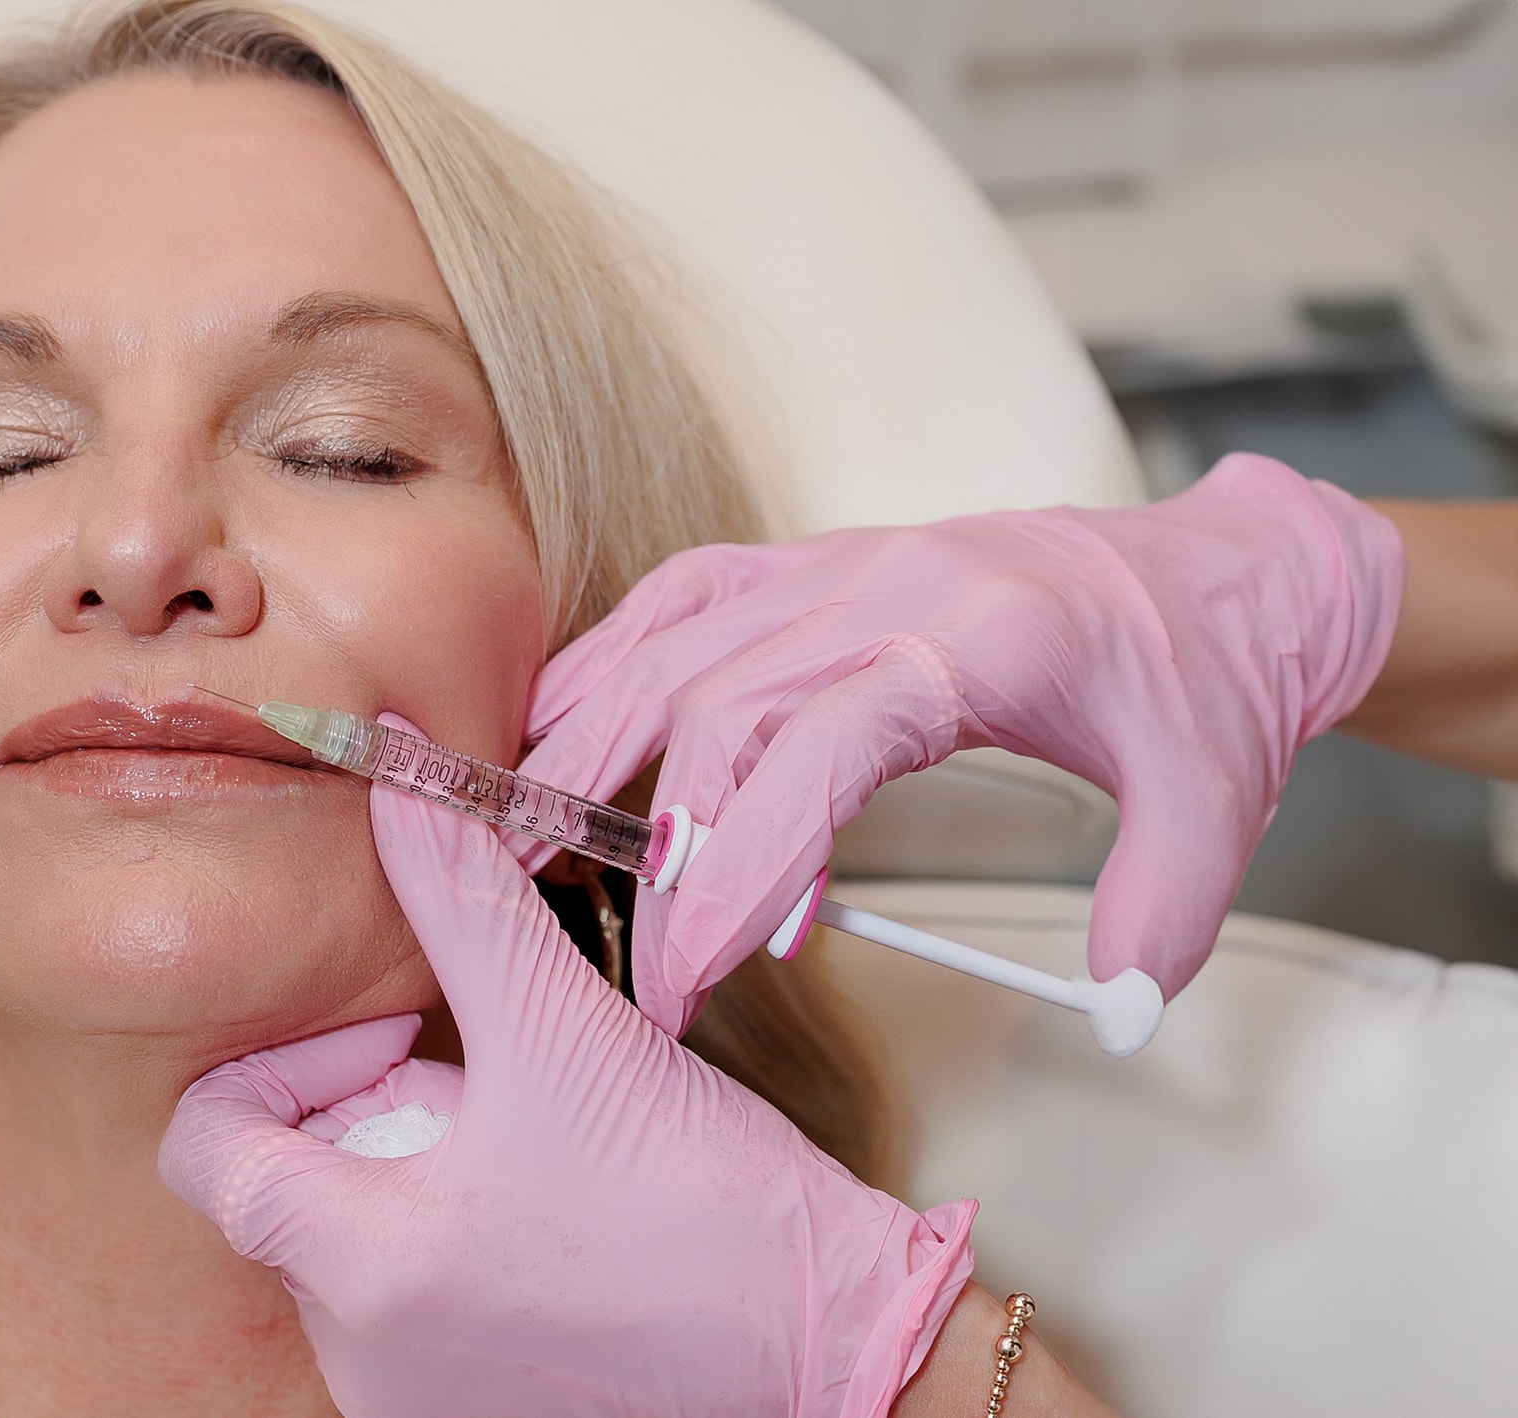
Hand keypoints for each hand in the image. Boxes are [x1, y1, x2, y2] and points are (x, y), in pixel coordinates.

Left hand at [159, 717, 975, 1417]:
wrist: (837, 1342)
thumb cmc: (718, 1224)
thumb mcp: (568, 1030)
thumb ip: (461, 897)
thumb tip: (398, 783)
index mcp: (360, 1267)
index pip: (205, 1143)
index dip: (287, 1066)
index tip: (394, 1040)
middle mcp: (361, 1354)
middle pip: (282, 1187)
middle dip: (367, 1112)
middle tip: (479, 1086)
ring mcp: (409, 1399)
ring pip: (345, 1242)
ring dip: (410, 1172)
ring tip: (523, 1149)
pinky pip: (403, 1308)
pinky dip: (448, 1242)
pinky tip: (543, 1214)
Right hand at [516, 454, 1400, 1029]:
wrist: (1213, 574)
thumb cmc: (1201, 682)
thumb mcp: (1219, 801)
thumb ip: (1168, 908)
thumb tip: (1117, 1009)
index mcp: (971, 641)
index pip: (808, 754)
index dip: (731, 865)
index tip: (685, 975)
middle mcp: (881, 586)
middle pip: (709, 701)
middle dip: (642, 837)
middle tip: (609, 955)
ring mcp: (833, 564)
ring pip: (669, 640)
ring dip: (584, 739)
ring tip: (517, 838)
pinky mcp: (807, 563)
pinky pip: (678, 600)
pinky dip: (604, 665)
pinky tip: (563, 734)